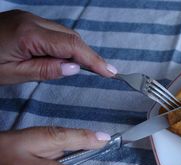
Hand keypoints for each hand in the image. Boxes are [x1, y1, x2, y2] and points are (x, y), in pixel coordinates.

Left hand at [0, 9, 116, 83]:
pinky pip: (53, 31)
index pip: (71, 46)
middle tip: (104, 72)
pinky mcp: (24, 20)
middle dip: (89, 55)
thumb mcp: (12, 74)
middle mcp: (32, 20)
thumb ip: (45, 70)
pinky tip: (66, 58)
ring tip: (89, 68)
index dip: (94, 60)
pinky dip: (65, 45)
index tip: (110, 72)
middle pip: (71, 36)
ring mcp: (28, 17)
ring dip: (77, 50)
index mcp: (29, 34)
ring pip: (64, 32)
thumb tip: (74, 68)